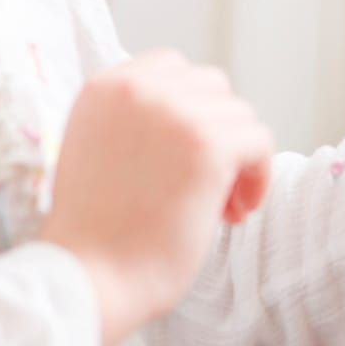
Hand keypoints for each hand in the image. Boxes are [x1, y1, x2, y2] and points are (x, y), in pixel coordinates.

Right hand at [42, 51, 273, 345]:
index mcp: (103, 87)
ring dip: (238, 160)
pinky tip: (236, 211)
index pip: (171, 67)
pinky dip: (257, 176)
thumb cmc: (95, 232)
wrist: (86, 278)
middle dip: (218, 131)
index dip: (192, 109)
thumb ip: (137, 120)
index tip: (190, 154)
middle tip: (210, 184)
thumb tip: (201, 109)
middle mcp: (136, 88)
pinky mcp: (208, 143)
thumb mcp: (99, 150)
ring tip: (220, 206)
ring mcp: (173, 112)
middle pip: (212, 86)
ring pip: (240, 116)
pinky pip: (259, 141)